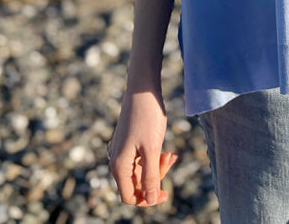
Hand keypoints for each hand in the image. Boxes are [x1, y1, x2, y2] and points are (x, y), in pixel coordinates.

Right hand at [107, 90, 177, 205]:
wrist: (143, 88)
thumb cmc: (148, 117)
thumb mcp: (152, 149)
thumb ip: (151, 176)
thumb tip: (149, 200)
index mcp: (119, 165)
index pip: (130, 197)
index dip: (147, 200)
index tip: (166, 194)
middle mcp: (117, 160)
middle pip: (136, 184)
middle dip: (156, 179)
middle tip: (171, 160)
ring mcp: (122, 151)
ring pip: (140, 171)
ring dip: (157, 167)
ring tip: (171, 154)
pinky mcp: (128, 142)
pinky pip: (141, 159)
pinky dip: (154, 158)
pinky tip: (167, 150)